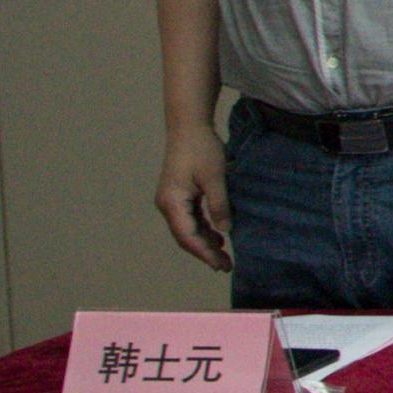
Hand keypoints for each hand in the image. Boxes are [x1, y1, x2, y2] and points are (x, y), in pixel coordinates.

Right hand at [154, 129, 232, 272]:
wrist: (189, 126)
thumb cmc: (202, 149)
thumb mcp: (215, 177)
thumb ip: (219, 205)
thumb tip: (224, 231)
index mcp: (172, 202)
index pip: (187, 236)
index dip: (204, 253)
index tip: (221, 264)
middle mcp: (167, 204)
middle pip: (185, 236)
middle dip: (205, 252)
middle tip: (226, 265)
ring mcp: (171, 200)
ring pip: (187, 229)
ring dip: (204, 241)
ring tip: (224, 254)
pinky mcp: (179, 195)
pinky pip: (190, 218)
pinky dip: (203, 228)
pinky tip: (218, 235)